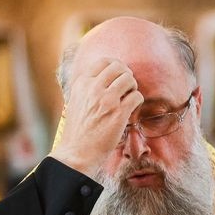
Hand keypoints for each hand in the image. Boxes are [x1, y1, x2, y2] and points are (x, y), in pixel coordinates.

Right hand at [51, 57, 143, 178]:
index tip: (119, 78)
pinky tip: (132, 110)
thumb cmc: (78, 130)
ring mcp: (106, 100)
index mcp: (82, 83)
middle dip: (126, 76)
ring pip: (129, 79)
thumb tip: (106, 77)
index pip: (104, 61)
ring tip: (128, 100)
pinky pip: (137, 96)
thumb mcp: (76, 101)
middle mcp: (93, 88)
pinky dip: (138, 101)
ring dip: (133, 88)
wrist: (77, 152)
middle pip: (119, 67)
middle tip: (126, 89)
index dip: (116, 67)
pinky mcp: (118, 113)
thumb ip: (88, 87)